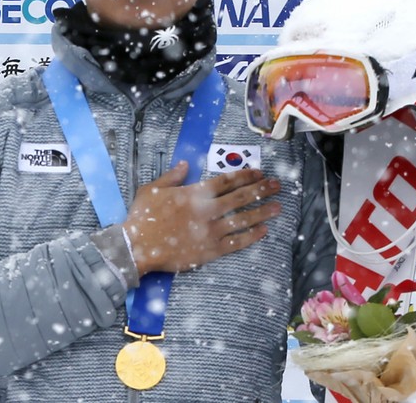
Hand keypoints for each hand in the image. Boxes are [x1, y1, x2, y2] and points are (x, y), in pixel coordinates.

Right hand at [124, 161, 280, 275]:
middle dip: (261, 190)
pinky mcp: (209, 250)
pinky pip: (235, 243)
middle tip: (277, 186)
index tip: (259, 173)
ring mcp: (210, 231)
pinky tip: (263, 231)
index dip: (245, 176)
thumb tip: (186, 164)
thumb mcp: (153, 188)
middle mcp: (207, 210)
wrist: (137, 246)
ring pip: (243, 219)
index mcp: (194, 193)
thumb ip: (172, 176)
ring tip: (278, 207)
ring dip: (262, 212)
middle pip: (240, 197)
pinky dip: (251, 236)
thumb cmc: (143, 216)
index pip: (226, 181)